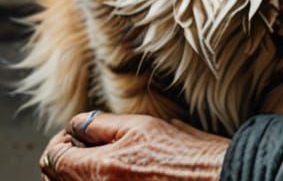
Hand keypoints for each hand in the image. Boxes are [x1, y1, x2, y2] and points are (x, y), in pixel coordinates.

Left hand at [40, 112, 228, 180]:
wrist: (212, 178)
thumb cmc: (186, 152)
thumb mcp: (144, 126)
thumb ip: (103, 125)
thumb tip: (76, 125)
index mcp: (101, 168)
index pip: (53, 158)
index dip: (61, 140)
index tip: (75, 134)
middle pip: (55, 179)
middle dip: (64, 159)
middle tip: (85, 145)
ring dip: (76, 173)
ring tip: (101, 160)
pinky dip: (93, 180)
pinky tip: (116, 172)